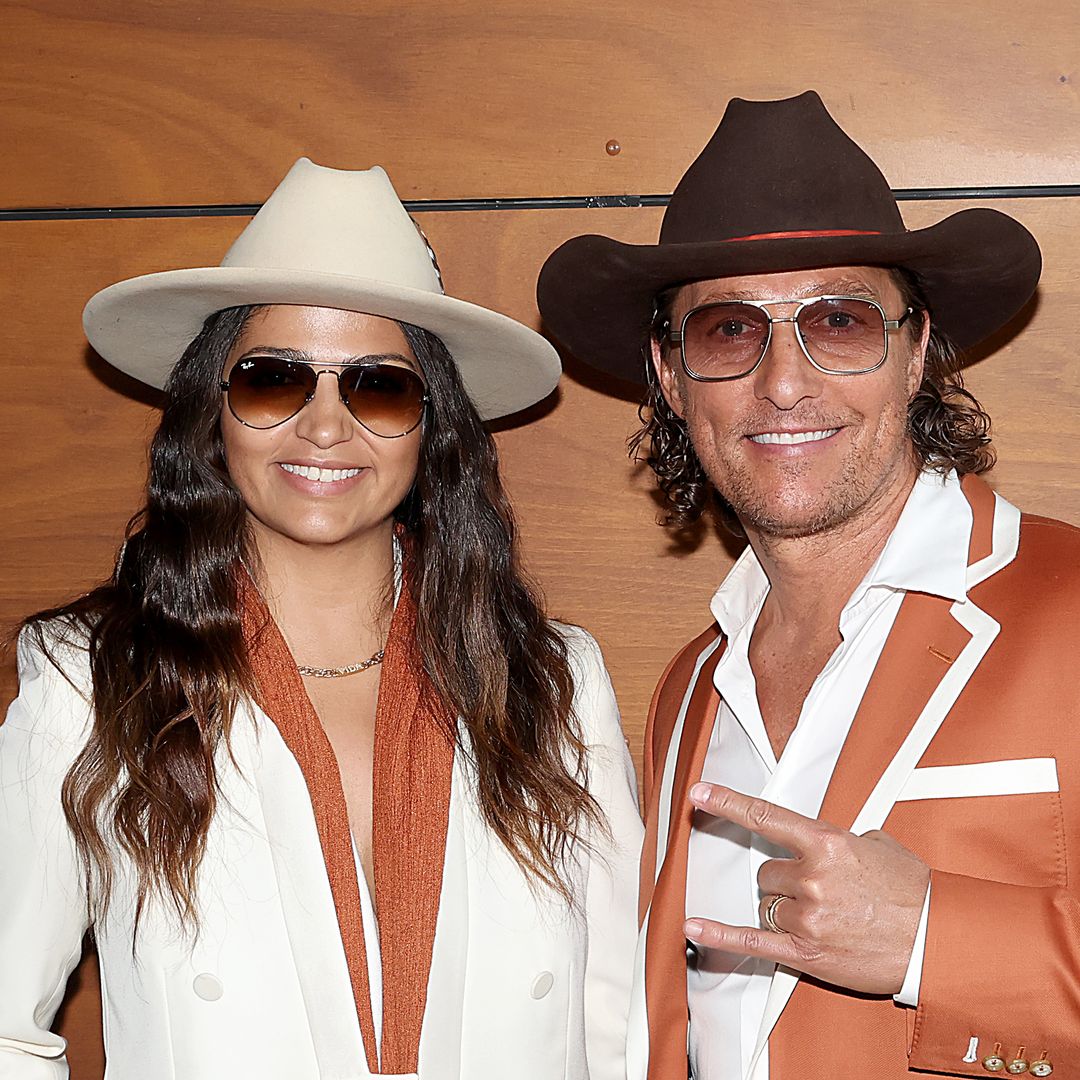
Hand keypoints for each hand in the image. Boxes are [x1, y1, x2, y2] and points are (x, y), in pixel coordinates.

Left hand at [684, 783, 929, 994]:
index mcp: (826, 843)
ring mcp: (806, 916)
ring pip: (767, 906)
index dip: (727, 802)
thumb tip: (820, 844)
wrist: (936, 941)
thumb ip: (839, 839)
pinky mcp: (805, 953)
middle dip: (786, 882)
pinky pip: (752, 942)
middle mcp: (811, 877)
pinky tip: (695, 927)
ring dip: (784, 911)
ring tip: (824, 919)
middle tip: (821, 893)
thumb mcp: (877, 846)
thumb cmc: (912, 893)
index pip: (765, 817)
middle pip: (767, 872)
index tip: (699, 793)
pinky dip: (721, 935)